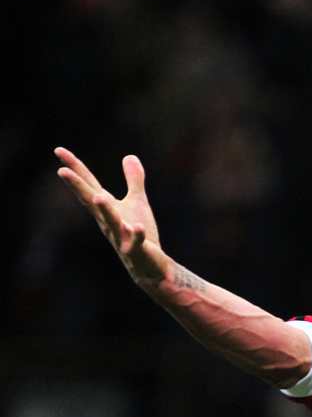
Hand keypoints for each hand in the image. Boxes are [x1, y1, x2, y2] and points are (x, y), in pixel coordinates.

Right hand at [55, 147, 169, 283]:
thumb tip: (129, 155)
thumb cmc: (139, 235)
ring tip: (99, 196)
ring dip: (105, 210)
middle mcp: (108, 222)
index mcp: (106, 209)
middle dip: (78, 188)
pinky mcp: (136, 250)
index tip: (58, 150)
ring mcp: (121, 237)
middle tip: (62, 171)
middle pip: (91, 202)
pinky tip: (135, 227)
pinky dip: (135, 235)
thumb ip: (134, 180)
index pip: (88, 185)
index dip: (75, 168)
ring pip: (111, 222)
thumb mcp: (137, 203)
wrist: (149, 267)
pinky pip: (135, 242)